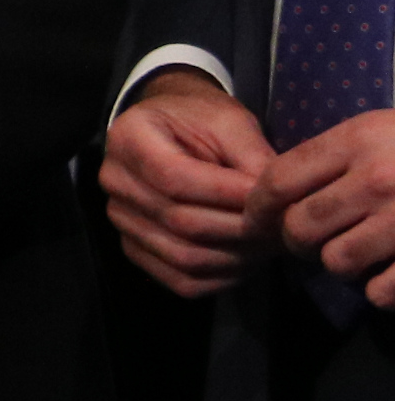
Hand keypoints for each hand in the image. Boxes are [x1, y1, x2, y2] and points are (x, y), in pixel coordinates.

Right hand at [102, 69, 280, 297]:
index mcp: (129, 139)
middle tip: (286, 228)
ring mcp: (121, 220)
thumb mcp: (230, 121)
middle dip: (241, 230)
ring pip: (183, 257)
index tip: (274, 200)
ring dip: (236, 258)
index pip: (175, 179)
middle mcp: (114, 182)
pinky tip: (247, 262)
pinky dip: (220, 280)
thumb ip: (252, 155)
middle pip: (180, 222)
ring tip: (271, 244)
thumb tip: (279, 202)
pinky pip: (180, 281)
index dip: (228, 195)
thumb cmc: (201, 120)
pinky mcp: (135, 248)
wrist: (172, 130)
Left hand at [261, 106, 394, 307]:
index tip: (256, 221)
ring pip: (336, 263)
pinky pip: (379, 292)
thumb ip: (333, 156)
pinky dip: (380, 290)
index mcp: (359, 140)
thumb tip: (274, 194)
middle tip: (312, 241)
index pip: (278, 180)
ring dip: (342, 264)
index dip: (258, 207)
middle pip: (299, 228)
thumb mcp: (381, 129)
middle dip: (298, 241)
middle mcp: (378, 179)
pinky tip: (392, 273)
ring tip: (361, 252)